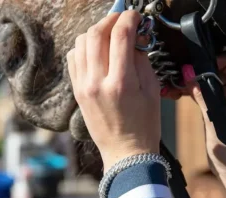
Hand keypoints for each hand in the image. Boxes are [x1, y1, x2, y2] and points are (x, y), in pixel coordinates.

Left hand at [67, 11, 160, 171]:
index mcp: (120, 83)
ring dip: (95, 32)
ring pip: (81, 44)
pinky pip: (73, 60)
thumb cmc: (144, 127)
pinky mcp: (78, 93)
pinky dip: (83, 48)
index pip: (120, 35)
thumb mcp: (152, 92)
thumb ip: (142, 61)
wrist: (125, 153)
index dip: (129, 18)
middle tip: (122, 20)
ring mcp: (83, 88)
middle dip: (110, 20)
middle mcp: (97, 82)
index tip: (135, 15)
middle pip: (96, 34)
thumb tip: (134, 40)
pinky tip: (95, 52)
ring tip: (109, 35)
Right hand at [184, 53, 225, 197]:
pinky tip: (179, 91)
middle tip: (180, 74)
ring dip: (193, 81)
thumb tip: (189, 76)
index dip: (210, 61)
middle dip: (198, 70)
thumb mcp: (217, 119)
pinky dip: (192, 90)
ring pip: (209, 79)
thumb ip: (203, 96)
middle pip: (217, 68)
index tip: (191, 66)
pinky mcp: (217, 104)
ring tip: (176, 84)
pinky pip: (204, 90)